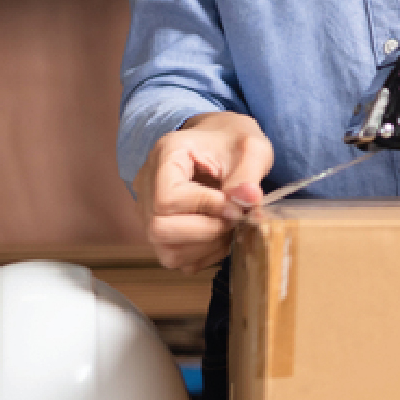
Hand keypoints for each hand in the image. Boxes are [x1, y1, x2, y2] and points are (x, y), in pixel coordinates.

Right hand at [132, 111, 273, 272]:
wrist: (222, 142)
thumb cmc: (233, 140)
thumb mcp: (251, 147)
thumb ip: (249, 173)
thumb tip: (248, 200)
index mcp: (166, 155)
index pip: (167, 198)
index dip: (203, 207)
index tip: (232, 202)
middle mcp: (148, 186)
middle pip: (159, 229)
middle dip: (205, 230)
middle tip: (234, 217)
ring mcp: (151, 212)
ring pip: (167, 251)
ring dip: (207, 246)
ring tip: (230, 225)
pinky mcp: (162, 232)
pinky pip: (177, 260)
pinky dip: (205, 254)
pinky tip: (222, 233)